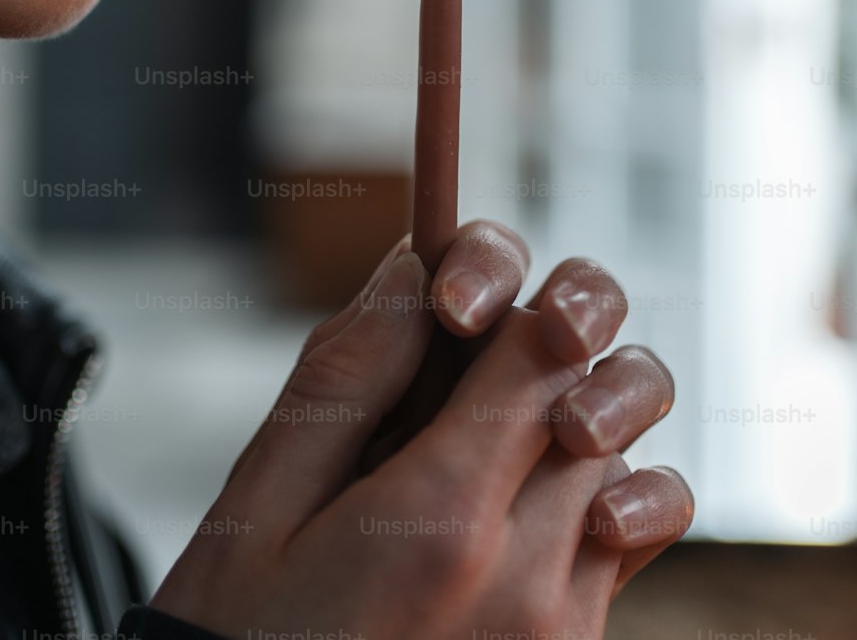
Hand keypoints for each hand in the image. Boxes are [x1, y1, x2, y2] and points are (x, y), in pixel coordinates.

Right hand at [148, 233, 692, 638]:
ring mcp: (562, 629)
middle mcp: (528, 577)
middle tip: (474, 337)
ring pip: (624, 461)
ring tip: (496, 425)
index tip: (450, 300)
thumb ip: (346, 376)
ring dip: (572, 416)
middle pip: (599, 390)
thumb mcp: (261, 503)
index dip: (502, 288)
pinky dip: (596, 496)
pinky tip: (523, 503)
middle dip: (548, 338)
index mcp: (442, 521)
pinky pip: (624, 546)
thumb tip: (413, 265)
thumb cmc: (244, 638)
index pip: (540, 348)